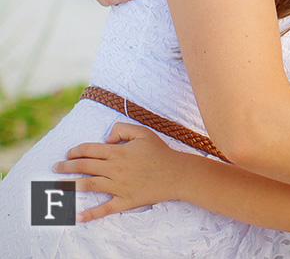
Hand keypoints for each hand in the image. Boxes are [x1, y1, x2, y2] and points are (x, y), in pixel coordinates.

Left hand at [55, 123, 187, 221]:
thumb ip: (122, 129)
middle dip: (66, 167)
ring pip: (88, 185)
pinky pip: (105, 209)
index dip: (75, 151)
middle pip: (84, 167)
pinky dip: (91, 214)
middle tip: (55, 168)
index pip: (89, 150)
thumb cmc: (160, 152)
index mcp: (118, 152)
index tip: (68, 154)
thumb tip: (106, 138)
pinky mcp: (125, 201)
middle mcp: (114, 169)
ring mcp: (118, 187)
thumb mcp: (143, 132)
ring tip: (57, 186)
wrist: (177, 174)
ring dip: (69, 186)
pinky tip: (78, 217)